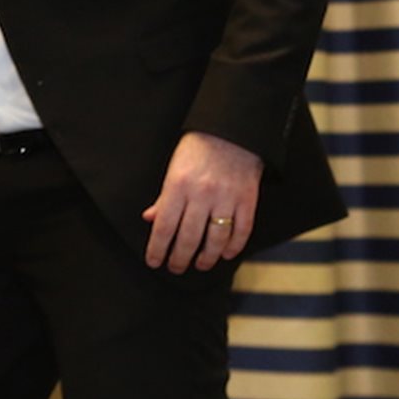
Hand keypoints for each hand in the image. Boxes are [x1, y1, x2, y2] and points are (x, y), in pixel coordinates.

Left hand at [141, 131, 261, 272]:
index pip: (164, 226)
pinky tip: (226, 255)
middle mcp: (202, 194)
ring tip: (200, 264)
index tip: (154, 261)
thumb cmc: (197, 149)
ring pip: (216, 239)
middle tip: (176, 267)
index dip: (157, 248)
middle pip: (189, 237)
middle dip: (180, 258)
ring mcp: (226, 198)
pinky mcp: (247, 200)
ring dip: (207, 257)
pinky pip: (242, 231)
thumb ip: (164, 196)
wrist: (231, 131)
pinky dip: (234, 247)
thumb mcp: (174, 168)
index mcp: (178, 185)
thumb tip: (150, 219)